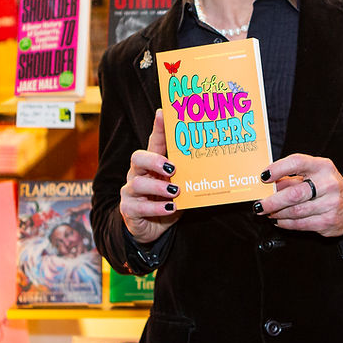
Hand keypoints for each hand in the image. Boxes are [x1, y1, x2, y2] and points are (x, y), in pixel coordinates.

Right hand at [119, 109, 180, 243]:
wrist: (152, 228)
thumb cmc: (168, 201)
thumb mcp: (181, 186)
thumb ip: (189, 175)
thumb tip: (213, 162)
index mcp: (152, 164)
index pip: (154, 142)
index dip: (158, 127)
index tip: (163, 113)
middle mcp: (138, 174)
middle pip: (137, 158)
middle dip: (154, 160)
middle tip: (172, 168)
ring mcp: (131, 192)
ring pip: (138, 183)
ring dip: (158, 187)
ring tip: (175, 192)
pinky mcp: (129, 210)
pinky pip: (138, 207)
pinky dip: (156, 208)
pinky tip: (170, 208)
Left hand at [257, 154, 342, 236]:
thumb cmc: (328, 187)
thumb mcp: (315, 175)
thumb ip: (292, 178)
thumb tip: (268, 186)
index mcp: (323, 167)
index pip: (297, 163)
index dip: (278, 169)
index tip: (263, 176)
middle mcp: (328, 184)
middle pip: (294, 193)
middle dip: (272, 201)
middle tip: (259, 204)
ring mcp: (330, 204)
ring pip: (295, 211)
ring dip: (277, 213)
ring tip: (268, 212)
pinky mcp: (329, 222)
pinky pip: (300, 224)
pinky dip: (286, 223)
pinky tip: (279, 220)